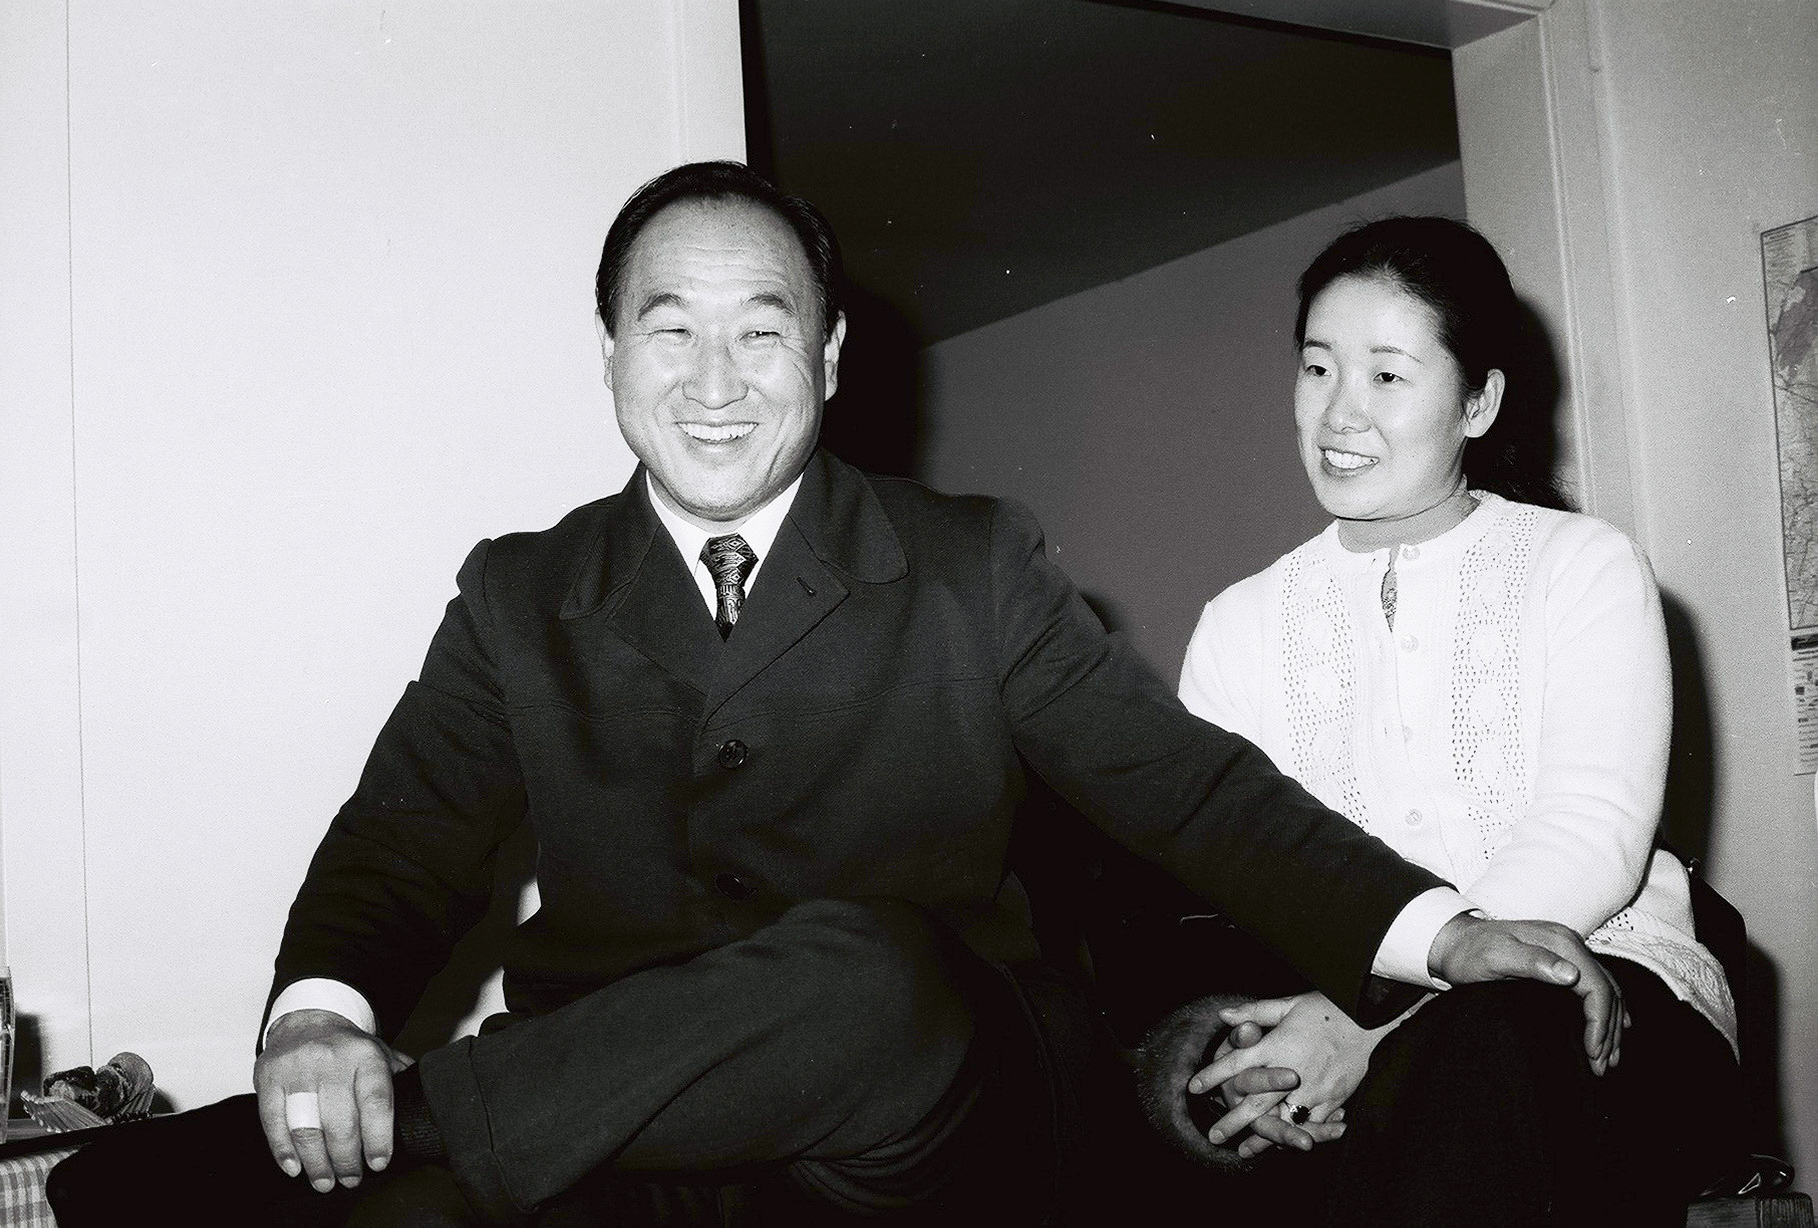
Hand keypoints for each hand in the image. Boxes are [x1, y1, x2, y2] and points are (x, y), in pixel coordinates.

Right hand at [254, 1009, 409, 1191]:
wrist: (306, 1021)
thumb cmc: (347, 1049)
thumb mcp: (380, 1053)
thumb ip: (400, 1077)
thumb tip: (424, 1105)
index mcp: (365, 1055)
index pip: (375, 1101)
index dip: (378, 1137)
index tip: (379, 1164)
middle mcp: (331, 1060)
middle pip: (340, 1122)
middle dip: (347, 1159)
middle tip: (351, 1179)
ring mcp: (297, 1068)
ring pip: (306, 1127)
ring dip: (317, 1162)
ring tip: (325, 1182)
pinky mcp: (269, 1078)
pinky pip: (273, 1121)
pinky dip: (283, 1151)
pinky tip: (295, 1168)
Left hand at [1188, 992, 1381, 1155]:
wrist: (1370, 1018)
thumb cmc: (1328, 1007)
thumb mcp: (1289, 1005)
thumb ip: (1255, 1013)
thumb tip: (1224, 1015)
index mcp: (1276, 1045)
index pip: (1236, 1062)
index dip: (1213, 1075)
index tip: (1194, 1087)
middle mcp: (1292, 1070)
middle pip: (1255, 1102)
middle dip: (1232, 1121)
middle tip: (1214, 1136)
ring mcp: (1314, 1088)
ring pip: (1282, 1120)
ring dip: (1263, 1138)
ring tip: (1245, 1151)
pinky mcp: (1334, 1098)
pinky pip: (1312, 1122)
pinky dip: (1297, 1134)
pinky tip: (1287, 1144)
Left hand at [1427, 914, 1626, 1073]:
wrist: (1453, 941)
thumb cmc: (1469, 952)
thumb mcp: (1495, 957)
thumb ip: (1531, 962)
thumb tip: (1571, 975)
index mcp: (1560, 943)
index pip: (1596, 986)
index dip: (1600, 1022)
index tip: (1593, 1052)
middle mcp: (1568, 945)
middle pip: (1606, 990)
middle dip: (1608, 1030)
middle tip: (1601, 1065)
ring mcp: (1566, 952)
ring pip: (1604, 990)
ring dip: (1610, 1025)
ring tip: (1607, 1058)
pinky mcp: (1560, 961)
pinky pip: (1594, 987)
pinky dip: (1605, 1011)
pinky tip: (1612, 1027)